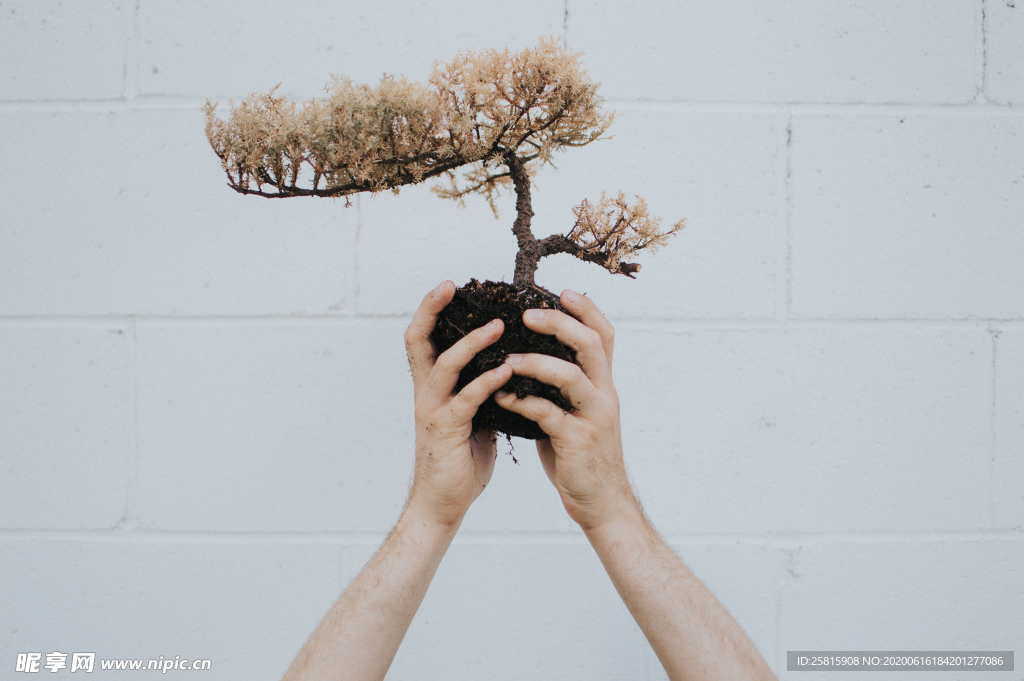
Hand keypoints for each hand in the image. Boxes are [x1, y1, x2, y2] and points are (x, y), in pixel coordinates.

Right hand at [404, 281, 512, 527]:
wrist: (443, 504)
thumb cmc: (460, 461)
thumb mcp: (471, 417)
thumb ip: (479, 391)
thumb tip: (505, 367)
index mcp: (431, 386)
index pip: (423, 338)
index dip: (430, 310)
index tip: (448, 286)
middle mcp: (425, 392)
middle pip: (418, 340)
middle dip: (432, 310)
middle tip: (452, 286)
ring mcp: (433, 410)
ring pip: (445, 364)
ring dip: (472, 342)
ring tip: (498, 326)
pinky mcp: (447, 431)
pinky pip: (466, 399)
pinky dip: (487, 382)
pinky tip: (506, 371)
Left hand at [494, 290, 637, 531]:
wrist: (601, 503)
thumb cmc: (581, 456)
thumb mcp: (577, 414)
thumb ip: (561, 388)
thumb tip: (529, 360)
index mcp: (603, 385)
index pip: (604, 335)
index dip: (587, 310)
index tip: (561, 292)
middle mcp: (604, 395)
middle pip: (591, 344)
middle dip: (560, 324)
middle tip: (527, 316)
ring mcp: (594, 418)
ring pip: (571, 377)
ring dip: (536, 363)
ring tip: (507, 360)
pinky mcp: (578, 441)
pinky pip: (549, 415)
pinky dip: (522, 403)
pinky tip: (501, 399)